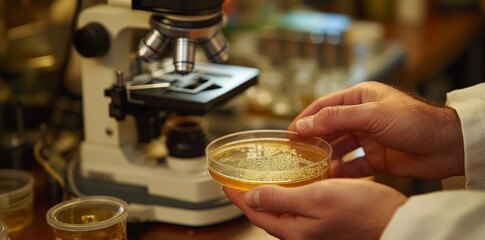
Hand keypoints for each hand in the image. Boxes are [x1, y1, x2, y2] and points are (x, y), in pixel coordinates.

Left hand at [224, 179, 406, 239]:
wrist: (394, 221)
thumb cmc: (361, 211)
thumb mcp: (316, 198)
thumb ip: (281, 198)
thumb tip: (251, 197)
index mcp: (294, 229)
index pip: (256, 212)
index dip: (238, 197)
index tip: (226, 184)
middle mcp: (302, 230)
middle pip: (268, 210)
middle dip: (254, 194)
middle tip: (244, 179)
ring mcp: (314, 226)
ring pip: (287, 205)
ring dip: (278, 188)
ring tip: (270, 174)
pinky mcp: (327, 219)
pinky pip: (306, 202)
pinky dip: (303, 187)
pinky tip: (311, 173)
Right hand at [289, 81, 463, 179]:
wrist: (447, 146)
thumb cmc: (415, 121)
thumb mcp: (372, 115)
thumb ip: (336, 118)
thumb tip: (304, 123)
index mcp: (360, 98)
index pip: (324, 106)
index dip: (305, 119)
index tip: (289, 133)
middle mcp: (362, 117)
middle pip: (329, 128)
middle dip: (313, 140)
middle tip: (296, 153)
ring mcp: (369, 138)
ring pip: (340, 147)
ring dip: (326, 156)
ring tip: (312, 167)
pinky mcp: (377, 157)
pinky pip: (354, 164)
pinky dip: (342, 170)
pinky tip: (333, 175)